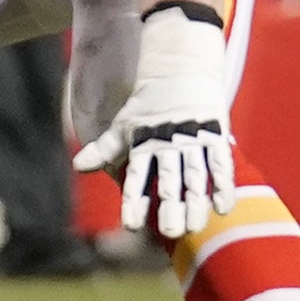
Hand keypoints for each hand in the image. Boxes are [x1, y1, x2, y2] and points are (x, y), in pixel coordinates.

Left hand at [72, 8, 236, 238]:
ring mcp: (194, 139)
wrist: (180, 68)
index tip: (132, 226)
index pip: (137, 176)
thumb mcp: (124, 126)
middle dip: (170, 205)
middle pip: (170, 179)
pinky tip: (222, 208)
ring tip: (194, 227)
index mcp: (144, 142)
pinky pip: (221, 163)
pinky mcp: (216, 134)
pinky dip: (223, 185)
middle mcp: (169, 142)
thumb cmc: (148, 105)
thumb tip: (77, 166)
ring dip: (196, 202)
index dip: (134, 200)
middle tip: (171, 232)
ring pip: (196, 175)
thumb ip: (105, 150)